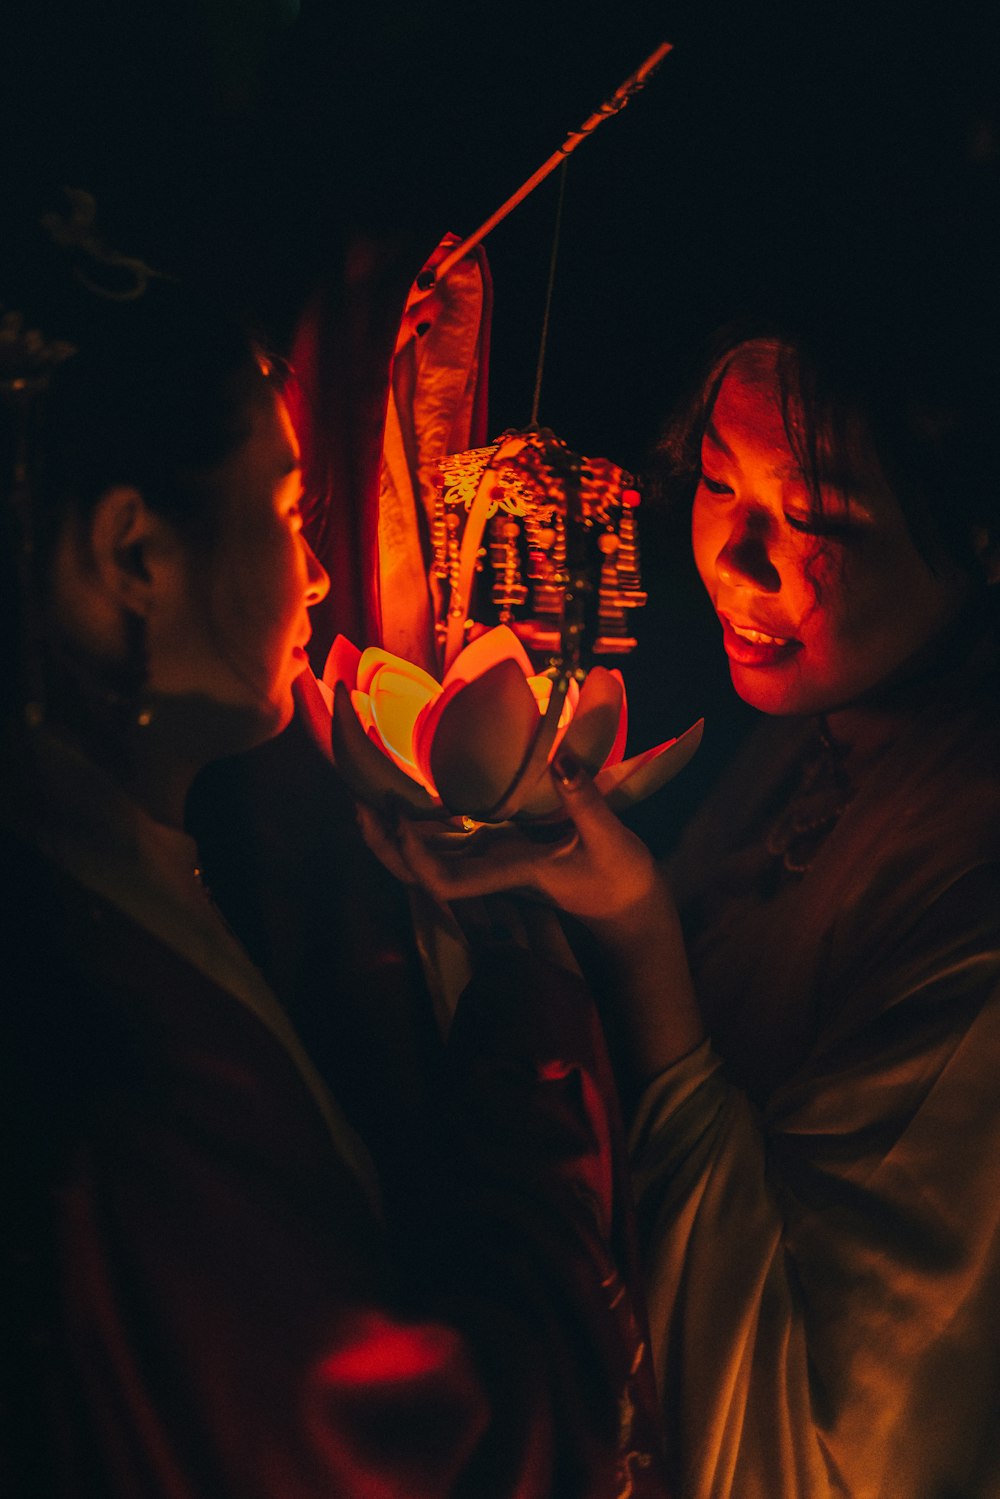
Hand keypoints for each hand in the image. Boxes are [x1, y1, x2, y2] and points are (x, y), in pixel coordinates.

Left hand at [358, 752, 704, 1081]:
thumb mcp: (611, 838)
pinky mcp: (500, 852)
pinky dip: (423, 822)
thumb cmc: (622, 881)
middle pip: (418, 873)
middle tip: (358, 797)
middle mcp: (490, 871)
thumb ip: (584, 801)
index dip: (415, 858)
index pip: (446, 884)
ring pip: (428, 858)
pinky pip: (448, 842)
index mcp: (509, 873)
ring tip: (369, 788)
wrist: (629, 912)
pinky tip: (412, 793)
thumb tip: (559, 759)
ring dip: (394, 831)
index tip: (400, 817)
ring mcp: (492, 863)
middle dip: (383, 842)